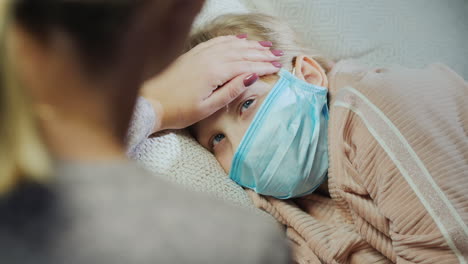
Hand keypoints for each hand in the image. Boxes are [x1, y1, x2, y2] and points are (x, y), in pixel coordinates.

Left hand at [141, 35, 282, 130]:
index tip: (277, 67)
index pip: (246, 66)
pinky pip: (216, 41)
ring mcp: (200, 53)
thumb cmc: (178, 110)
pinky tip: (239, 39)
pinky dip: (231, 39)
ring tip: (264, 46)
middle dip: (261, 54)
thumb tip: (251, 78)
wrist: (150, 102)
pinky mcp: (193, 54)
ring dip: (249, 45)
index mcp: (215, 71)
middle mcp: (209, 58)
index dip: (263, 66)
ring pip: (231, 45)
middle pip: (241, 52)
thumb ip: (230, 91)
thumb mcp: (208, 107)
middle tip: (276, 56)